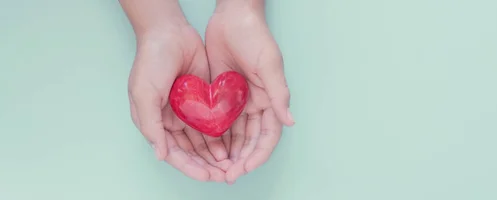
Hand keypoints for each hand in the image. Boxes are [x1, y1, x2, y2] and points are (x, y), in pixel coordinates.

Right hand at [127, 24, 231, 181]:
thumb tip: (161, 155)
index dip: (190, 167)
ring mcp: (189, 111)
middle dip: (206, 165)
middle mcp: (172, 121)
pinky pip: (214, 123)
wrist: (169, 32)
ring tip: (231, 165)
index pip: (174, 153)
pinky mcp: (204, 100)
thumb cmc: (150, 61)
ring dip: (216, 155)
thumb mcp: (144, 94)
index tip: (207, 176)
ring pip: (204, 141)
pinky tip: (232, 146)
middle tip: (224, 175)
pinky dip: (222, 136)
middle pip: (191, 151)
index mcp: (155, 122)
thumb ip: (151, 125)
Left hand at [202, 0, 294, 183]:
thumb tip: (290, 121)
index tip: (245, 168)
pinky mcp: (221, 95)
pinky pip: (218, 121)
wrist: (232, 16)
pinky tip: (205, 148)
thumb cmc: (255, 37)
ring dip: (228, 152)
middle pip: (251, 141)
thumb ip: (278, 94)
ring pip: (235, 135)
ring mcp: (238, 101)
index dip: (258, 155)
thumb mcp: (269, 64)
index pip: (268, 136)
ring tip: (216, 168)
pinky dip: (215, 137)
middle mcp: (256, 104)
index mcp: (270, 99)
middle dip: (242, 159)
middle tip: (227, 175)